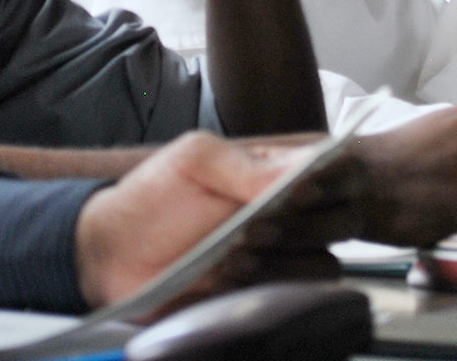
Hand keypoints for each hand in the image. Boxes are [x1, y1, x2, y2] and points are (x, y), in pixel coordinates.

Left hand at [73, 132, 361, 311]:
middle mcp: (289, 212)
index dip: (330, 182)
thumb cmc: (154, 196)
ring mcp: (281, 254)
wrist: (115, 254)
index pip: (336, 170)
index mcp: (277, 170)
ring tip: (233, 255)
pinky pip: (296, 295)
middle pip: (341, 220)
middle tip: (254, 227)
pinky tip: (228, 278)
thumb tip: (304, 174)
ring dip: (281, 261)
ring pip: (323, 262)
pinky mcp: (266, 291)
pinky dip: (266, 287)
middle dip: (301, 227)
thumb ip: (246, 165)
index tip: (298, 191)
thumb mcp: (193, 161)